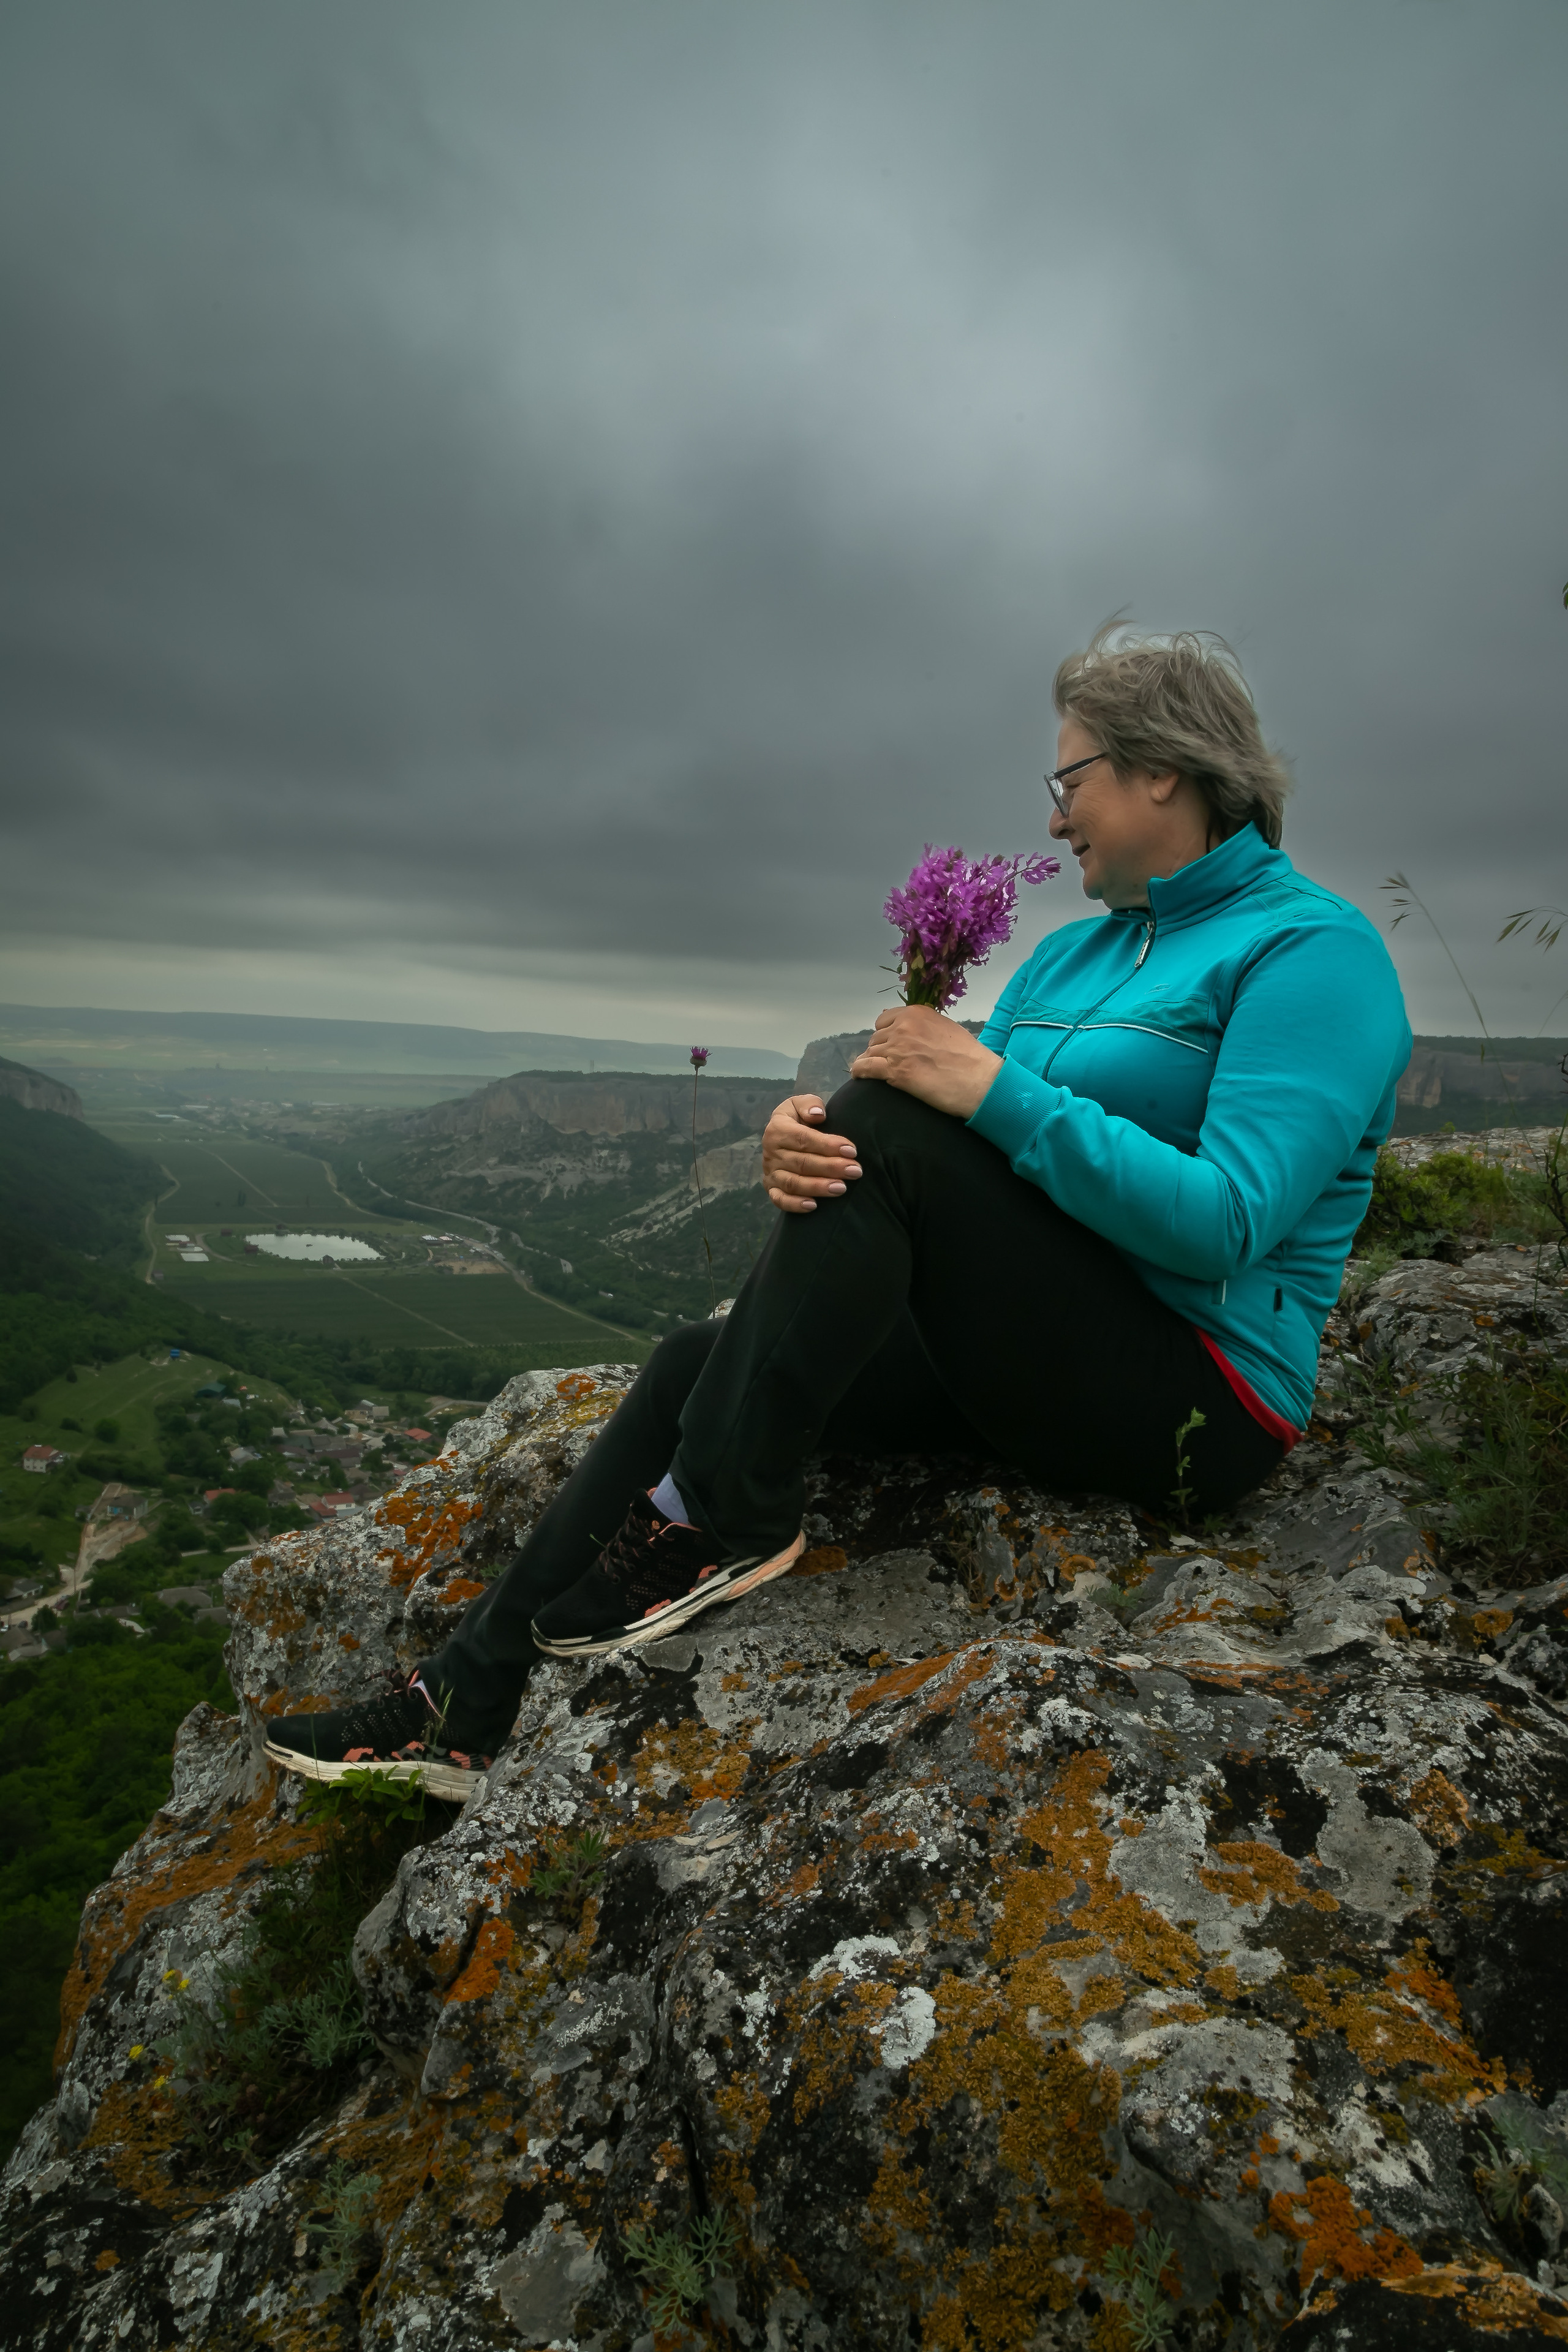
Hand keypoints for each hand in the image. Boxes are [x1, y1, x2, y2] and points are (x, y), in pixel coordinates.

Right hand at [762, 1094, 862, 1213]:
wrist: (783, 1136)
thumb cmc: (799, 1120)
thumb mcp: (800, 1104)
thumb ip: (809, 1104)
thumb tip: (818, 1115)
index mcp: (777, 1129)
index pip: (804, 1139)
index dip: (828, 1146)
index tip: (852, 1151)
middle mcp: (771, 1152)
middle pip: (802, 1163)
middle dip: (831, 1168)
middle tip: (855, 1171)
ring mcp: (770, 1172)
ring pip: (793, 1183)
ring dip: (818, 1187)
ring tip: (841, 1188)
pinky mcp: (771, 1188)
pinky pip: (780, 1199)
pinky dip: (795, 1204)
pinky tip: (813, 1206)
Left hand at [850, 1004, 1002, 1117]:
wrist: (979, 1079)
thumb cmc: (970, 1057)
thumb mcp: (947, 1028)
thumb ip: (924, 1025)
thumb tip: (906, 1027)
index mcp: (916, 1013)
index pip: (884, 1019)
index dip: (885, 1033)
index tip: (890, 1044)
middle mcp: (903, 1026)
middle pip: (876, 1038)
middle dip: (880, 1050)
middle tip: (888, 1063)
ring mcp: (897, 1048)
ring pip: (870, 1053)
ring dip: (871, 1062)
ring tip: (875, 1072)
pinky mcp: (894, 1070)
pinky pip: (865, 1067)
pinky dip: (860, 1072)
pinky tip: (860, 1076)